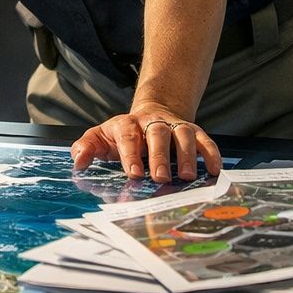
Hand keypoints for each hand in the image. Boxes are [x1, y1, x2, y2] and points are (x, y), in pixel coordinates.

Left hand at [69, 107, 221, 182]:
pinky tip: (214, 170)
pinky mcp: (193, 131)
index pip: (128, 135)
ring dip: (187, 155)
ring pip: (183, 134)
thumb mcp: (100, 138)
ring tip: (187, 176)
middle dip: (159, 156)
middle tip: (160, 178)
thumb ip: (86, 148)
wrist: (150, 114)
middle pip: (157, 133)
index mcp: (127, 124)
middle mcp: (152, 122)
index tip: (134, 174)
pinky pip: (205, 139)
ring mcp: (174, 125)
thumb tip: (78, 161)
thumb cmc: (123, 135)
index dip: (131, 153)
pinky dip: (211, 153)